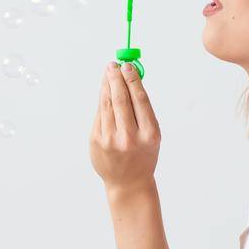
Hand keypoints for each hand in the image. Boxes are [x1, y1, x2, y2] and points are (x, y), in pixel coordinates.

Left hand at [89, 60, 159, 192]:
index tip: (127, 65)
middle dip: (116, 78)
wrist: (128, 183)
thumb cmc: (143, 154)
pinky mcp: (96, 141)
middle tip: (113, 65)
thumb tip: (131, 78)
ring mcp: (110, 140)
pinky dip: (102, 101)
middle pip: (120, 99)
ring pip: (106, 104)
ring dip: (106, 85)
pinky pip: (99, 115)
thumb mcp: (152, 135)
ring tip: (108, 73)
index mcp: (149, 134)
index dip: (132, 79)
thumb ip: (142, 110)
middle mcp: (129, 137)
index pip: (139, 99)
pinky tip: (104, 91)